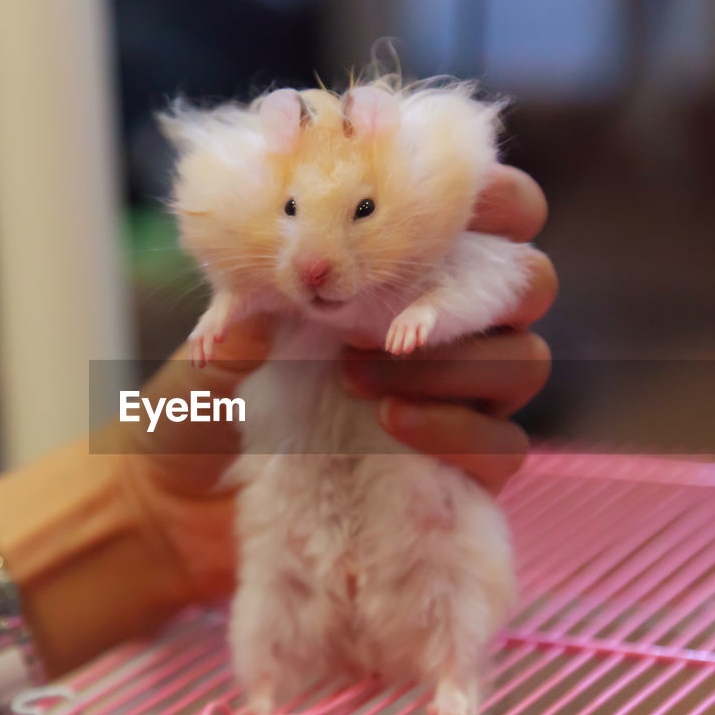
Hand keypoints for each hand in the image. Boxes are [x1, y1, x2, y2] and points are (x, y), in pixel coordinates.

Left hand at [116, 164, 554, 600]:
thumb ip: (238, 324)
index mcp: (391, 273)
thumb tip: (276, 295)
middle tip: (414, 303)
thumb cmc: (196, 418)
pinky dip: (455, 429)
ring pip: (522, 360)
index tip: (463, 198)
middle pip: (530, 282)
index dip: (494, 194)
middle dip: (491, 282)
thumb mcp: (203, 360)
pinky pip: (502, 444)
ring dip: (454, 361)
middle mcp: (440, 329)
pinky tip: (390, 424)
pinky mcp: (461, 469)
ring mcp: (458, 401)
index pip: (482, 214)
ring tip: (359, 372)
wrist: (184, 520)